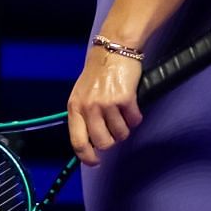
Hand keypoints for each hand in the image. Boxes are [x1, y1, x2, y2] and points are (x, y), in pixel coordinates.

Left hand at [66, 46, 144, 166]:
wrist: (114, 49)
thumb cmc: (98, 72)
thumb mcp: (81, 93)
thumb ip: (83, 115)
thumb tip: (90, 141)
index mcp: (75, 106)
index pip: (77, 141)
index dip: (86, 156)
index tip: (95, 161)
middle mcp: (89, 107)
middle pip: (103, 142)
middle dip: (112, 140)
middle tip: (115, 130)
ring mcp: (107, 104)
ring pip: (121, 134)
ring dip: (125, 127)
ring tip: (123, 113)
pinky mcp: (125, 99)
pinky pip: (134, 121)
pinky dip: (135, 117)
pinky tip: (132, 106)